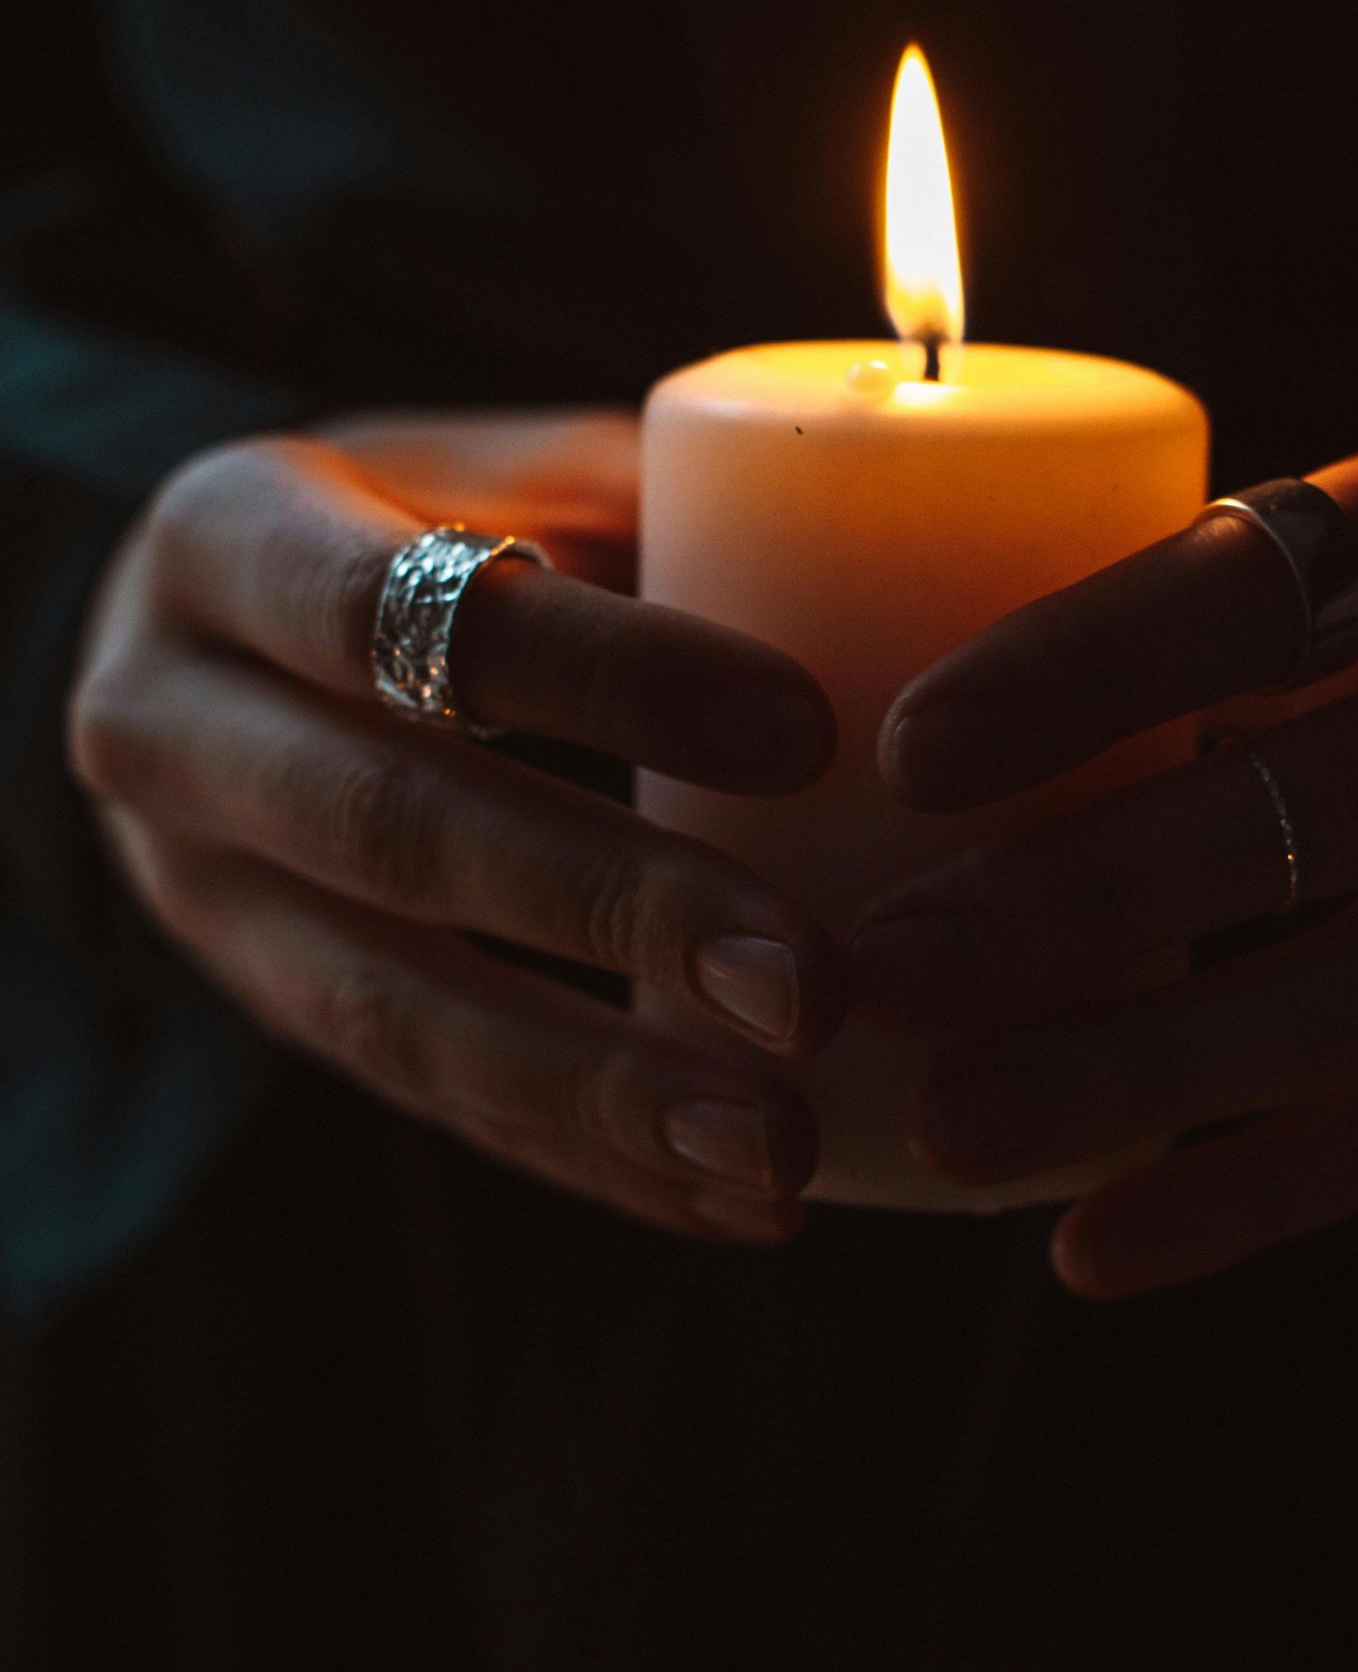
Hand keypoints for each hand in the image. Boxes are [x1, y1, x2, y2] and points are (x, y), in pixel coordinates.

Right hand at [68, 411, 842, 1242]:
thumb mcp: (491, 471)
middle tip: (807, 985)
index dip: (601, 676)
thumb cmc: (423, 534)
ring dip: (599, 1091)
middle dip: (613, 915)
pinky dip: (595, 1161)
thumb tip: (876, 532)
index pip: (404, 612)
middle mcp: (168, 724)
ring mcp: (196, 895)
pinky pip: (431, 1111)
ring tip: (776, 1143)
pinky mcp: (265, 1017)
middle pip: (392, 832)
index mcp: (226, 541)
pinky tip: (738, 1201)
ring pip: (391, 1014)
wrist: (212, 653)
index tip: (802, 733)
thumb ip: (637, 502)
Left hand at [850, 402, 1357, 1295]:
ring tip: (958, 1121)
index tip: (912, 751)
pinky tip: (1093, 1248)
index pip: (1293, 584)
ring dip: (1157, 1070)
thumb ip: (1214, 585)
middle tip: (892, 961)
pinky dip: (1253, 1196)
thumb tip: (900, 702)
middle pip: (1351, 802)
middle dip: (1100, 893)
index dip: (1099, 665)